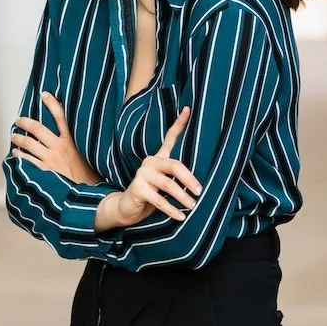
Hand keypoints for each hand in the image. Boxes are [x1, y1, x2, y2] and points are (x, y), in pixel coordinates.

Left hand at [10, 93, 101, 185]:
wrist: (90, 193)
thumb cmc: (90, 174)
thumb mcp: (89, 153)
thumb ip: (79, 142)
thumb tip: (72, 132)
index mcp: (72, 141)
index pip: (61, 117)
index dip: (52, 103)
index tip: (44, 94)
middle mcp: (60, 147)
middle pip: (38, 129)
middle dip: (25, 122)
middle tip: (19, 120)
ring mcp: (51, 159)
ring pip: (29, 143)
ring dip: (18, 138)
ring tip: (14, 135)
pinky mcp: (45, 172)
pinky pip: (27, 160)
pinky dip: (19, 155)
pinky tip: (15, 153)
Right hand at [112, 108, 200, 227]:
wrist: (126, 208)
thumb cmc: (150, 196)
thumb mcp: (165, 185)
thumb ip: (177, 180)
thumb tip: (199, 185)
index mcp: (158, 159)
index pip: (169, 138)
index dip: (179, 123)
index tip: (188, 109)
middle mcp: (150, 162)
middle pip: (175, 165)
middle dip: (189, 179)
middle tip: (200, 191)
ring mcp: (142, 174)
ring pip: (168, 184)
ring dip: (182, 197)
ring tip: (193, 206)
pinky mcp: (137, 188)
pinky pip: (158, 200)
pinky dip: (171, 210)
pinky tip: (180, 217)